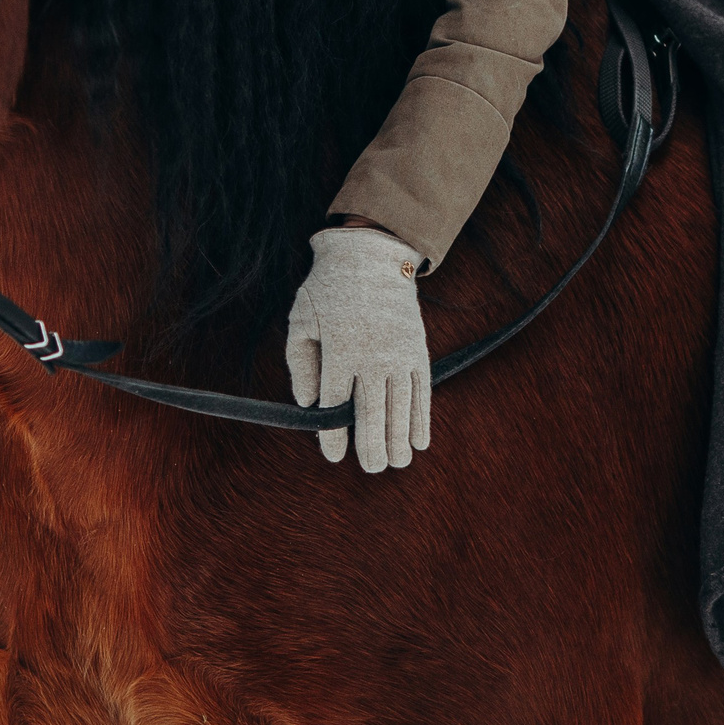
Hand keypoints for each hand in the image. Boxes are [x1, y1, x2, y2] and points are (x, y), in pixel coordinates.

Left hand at [286, 226, 431, 470]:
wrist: (371, 256)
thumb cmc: (329, 291)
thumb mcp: (301, 321)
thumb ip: (302, 365)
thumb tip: (309, 405)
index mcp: (339, 350)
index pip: (336, 405)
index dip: (333, 436)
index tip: (333, 455)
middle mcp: (372, 356)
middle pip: (372, 413)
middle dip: (372, 446)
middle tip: (371, 468)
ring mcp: (399, 354)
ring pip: (401, 407)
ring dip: (399, 439)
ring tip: (397, 463)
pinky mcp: (418, 350)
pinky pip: (422, 391)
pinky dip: (422, 418)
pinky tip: (419, 441)